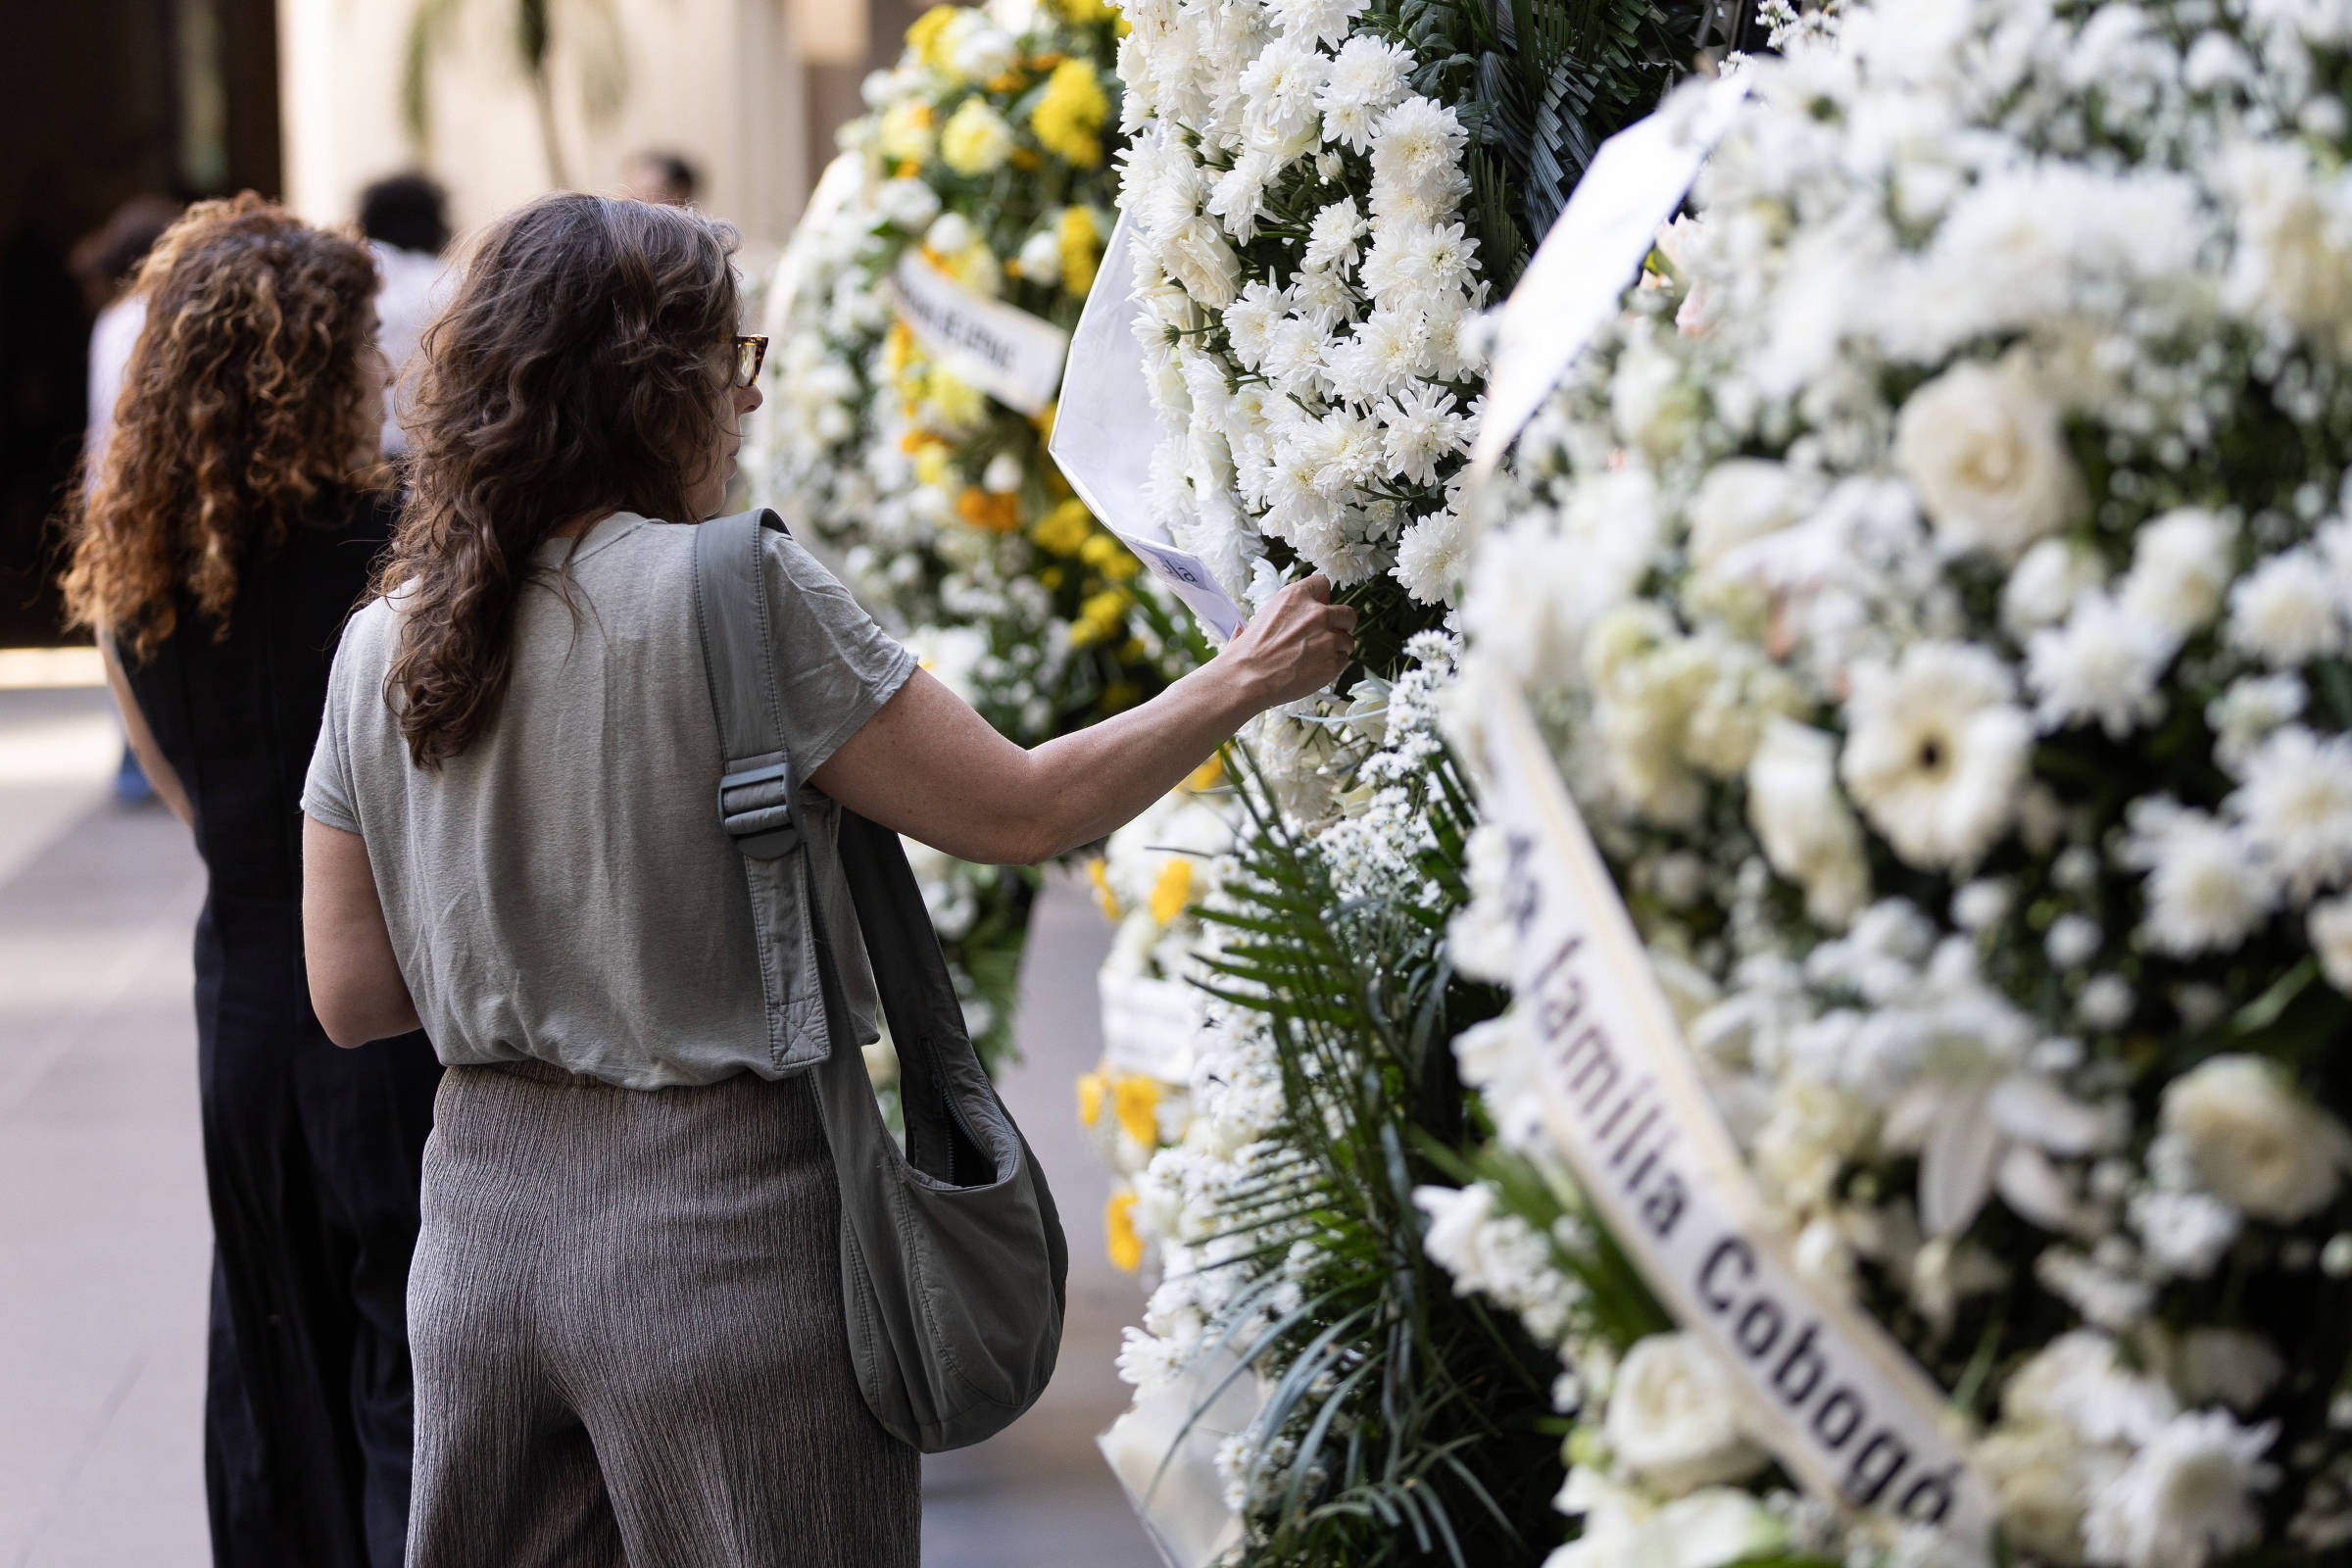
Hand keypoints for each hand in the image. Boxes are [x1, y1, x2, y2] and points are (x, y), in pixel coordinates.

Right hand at [1221, 574, 1357, 708]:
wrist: (1247, 678)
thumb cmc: (1248, 650)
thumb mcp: (1263, 615)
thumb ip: (1288, 609)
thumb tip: (1298, 611)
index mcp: (1296, 596)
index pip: (1323, 583)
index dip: (1323, 596)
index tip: (1321, 606)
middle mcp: (1316, 614)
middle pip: (1347, 613)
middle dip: (1342, 623)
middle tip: (1331, 633)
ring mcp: (1328, 639)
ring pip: (1348, 640)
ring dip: (1338, 647)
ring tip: (1318, 657)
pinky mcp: (1333, 662)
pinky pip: (1343, 660)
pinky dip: (1333, 665)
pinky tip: (1315, 670)